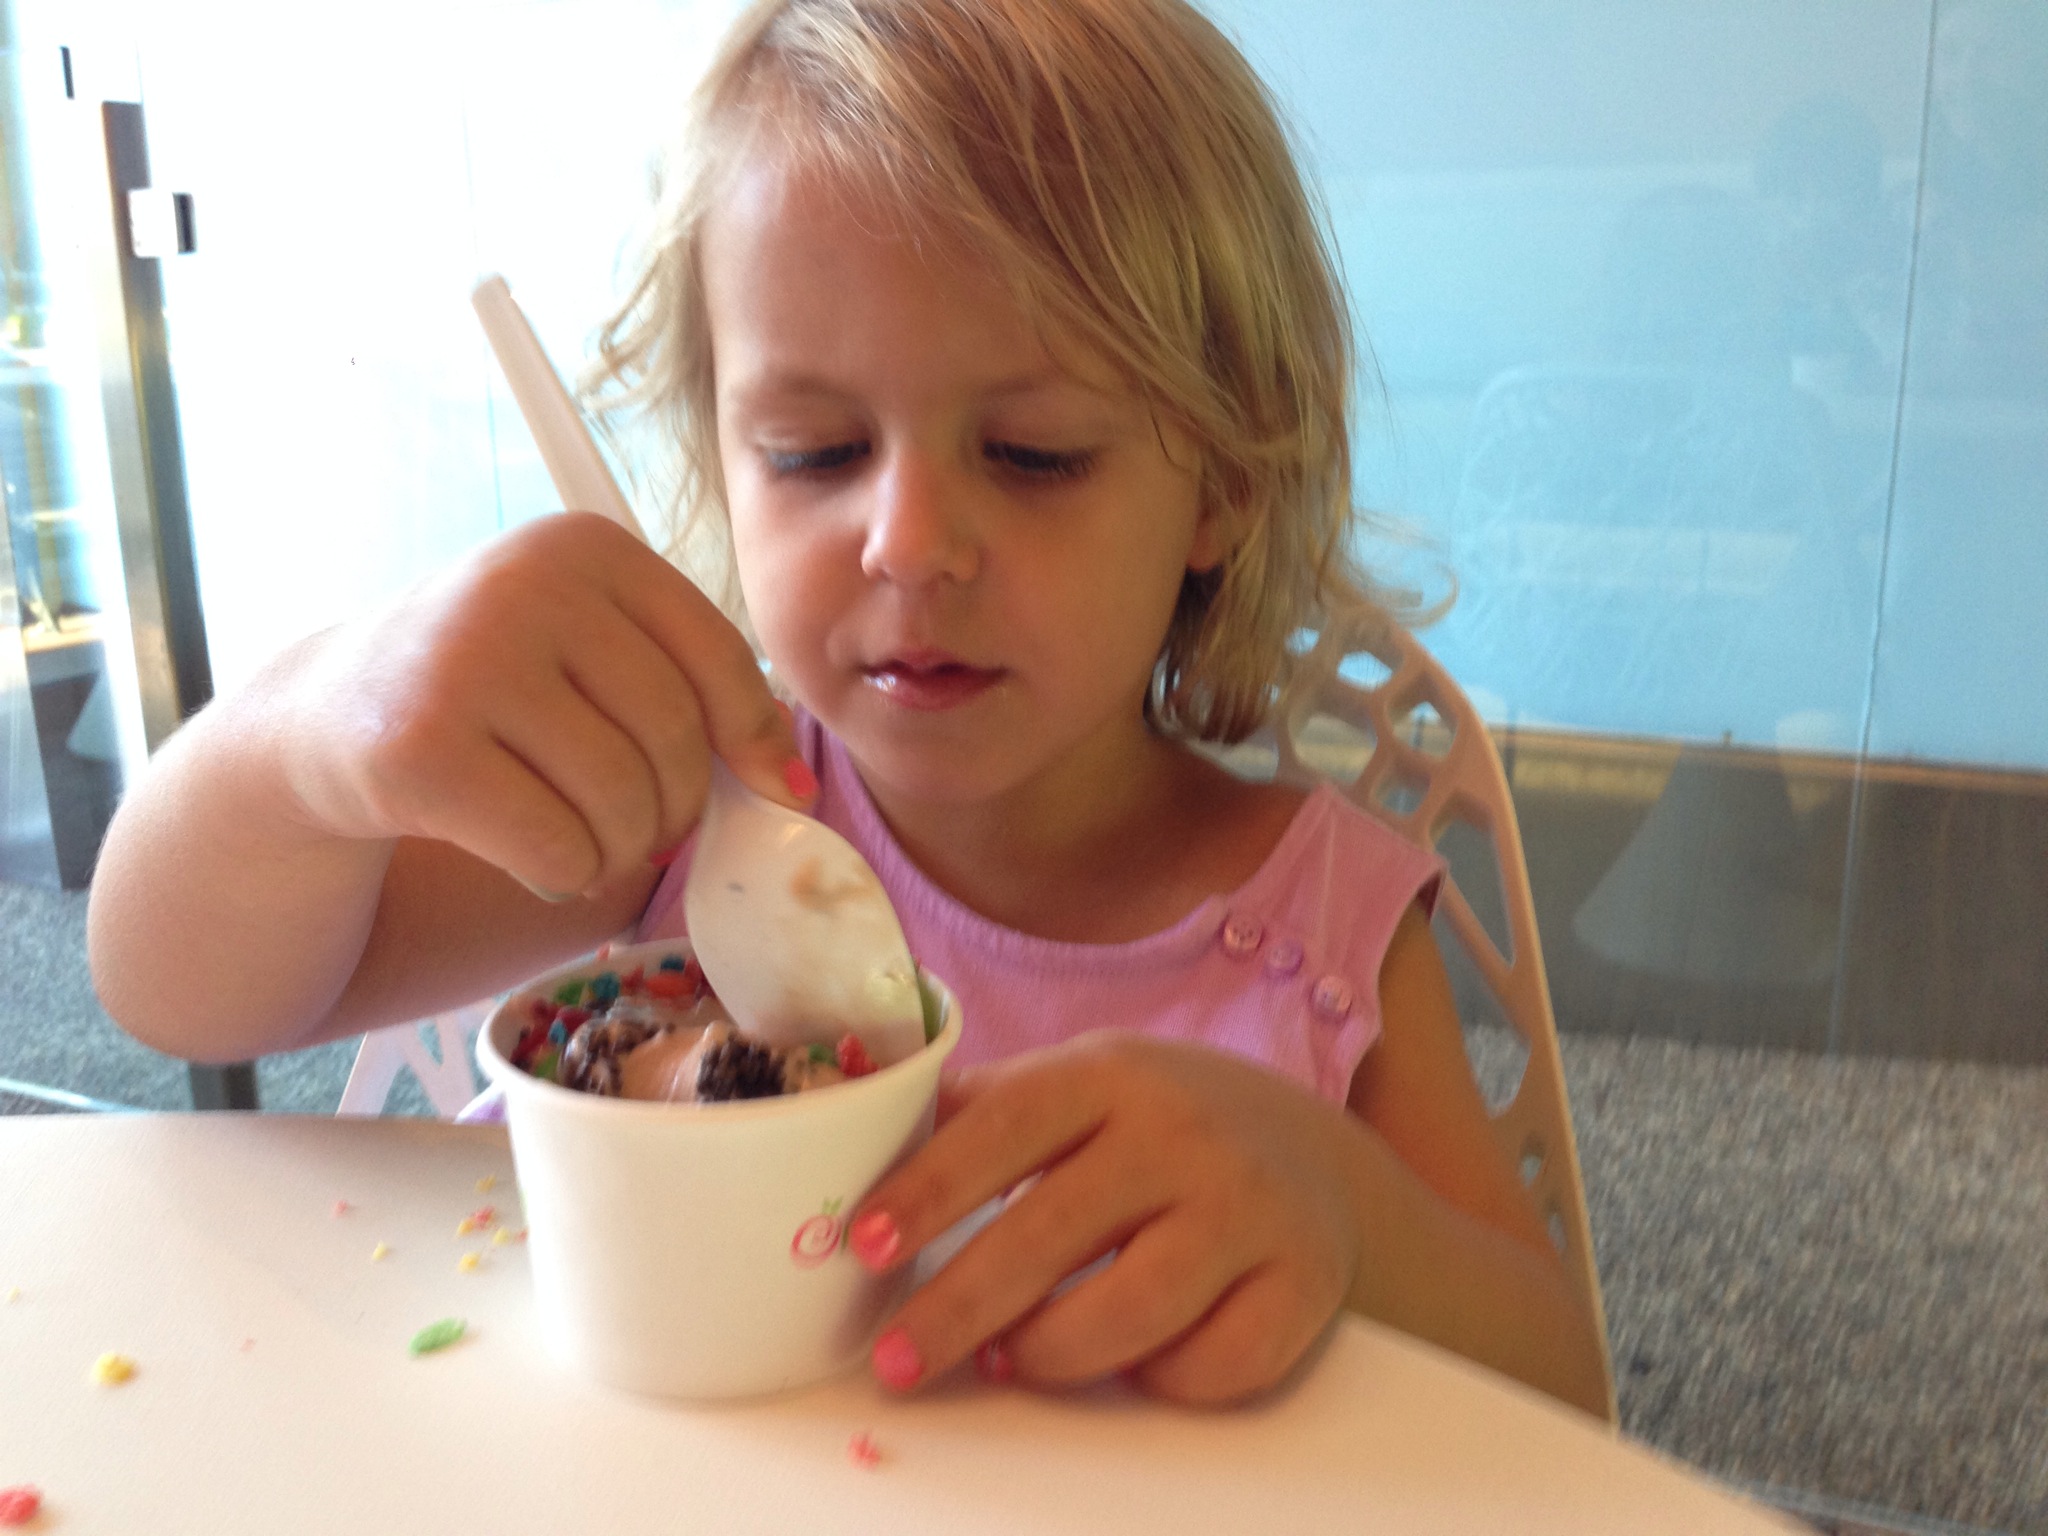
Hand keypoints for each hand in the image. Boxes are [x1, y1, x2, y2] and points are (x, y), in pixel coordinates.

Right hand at [274, 513, 803, 896]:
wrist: (327, 717)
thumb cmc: (492, 690)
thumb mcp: (585, 650)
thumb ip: (686, 691)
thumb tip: (793, 787)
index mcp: (585, 545)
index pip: (716, 655)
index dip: (757, 738)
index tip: (779, 793)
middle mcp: (525, 584)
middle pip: (674, 736)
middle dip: (677, 807)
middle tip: (647, 830)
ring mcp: (465, 662)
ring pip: (622, 801)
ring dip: (621, 849)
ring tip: (583, 840)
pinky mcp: (420, 750)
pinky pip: (558, 847)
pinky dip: (566, 875)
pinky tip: (533, 858)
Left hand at [850, 1032, 1362, 1406]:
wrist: (1308, 1150)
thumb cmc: (1155, 1124)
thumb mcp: (1077, 1084)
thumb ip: (981, 1109)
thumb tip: (857, 1129)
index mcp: (1109, 1073)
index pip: (1005, 1127)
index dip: (930, 1188)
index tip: (865, 1244)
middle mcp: (1183, 1133)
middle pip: (1054, 1231)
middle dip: (961, 1306)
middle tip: (898, 1359)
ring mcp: (1250, 1207)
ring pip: (1135, 1307)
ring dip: (1052, 1350)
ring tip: (1006, 1361)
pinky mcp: (1303, 1281)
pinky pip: (1218, 1362)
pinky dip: (1162, 1377)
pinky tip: (1130, 1363)